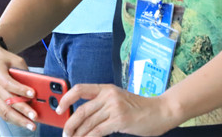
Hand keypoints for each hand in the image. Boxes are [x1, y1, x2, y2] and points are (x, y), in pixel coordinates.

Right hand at [0, 39, 38, 131]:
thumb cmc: (1, 58)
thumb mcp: (14, 60)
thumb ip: (24, 72)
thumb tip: (37, 86)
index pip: (8, 84)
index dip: (21, 90)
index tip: (33, 94)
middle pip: (8, 101)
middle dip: (23, 110)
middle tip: (34, 116)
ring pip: (4, 111)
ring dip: (19, 120)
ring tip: (30, 125)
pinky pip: (2, 113)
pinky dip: (13, 119)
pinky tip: (23, 122)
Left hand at [58, 84, 178, 136]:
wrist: (162, 111)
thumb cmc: (140, 108)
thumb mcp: (119, 100)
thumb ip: (103, 104)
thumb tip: (84, 117)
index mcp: (106, 88)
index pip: (80, 89)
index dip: (66, 98)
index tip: (59, 109)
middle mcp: (108, 95)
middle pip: (82, 110)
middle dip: (70, 124)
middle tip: (65, 134)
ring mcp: (114, 107)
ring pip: (88, 122)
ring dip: (78, 134)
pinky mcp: (120, 120)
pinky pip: (98, 131)